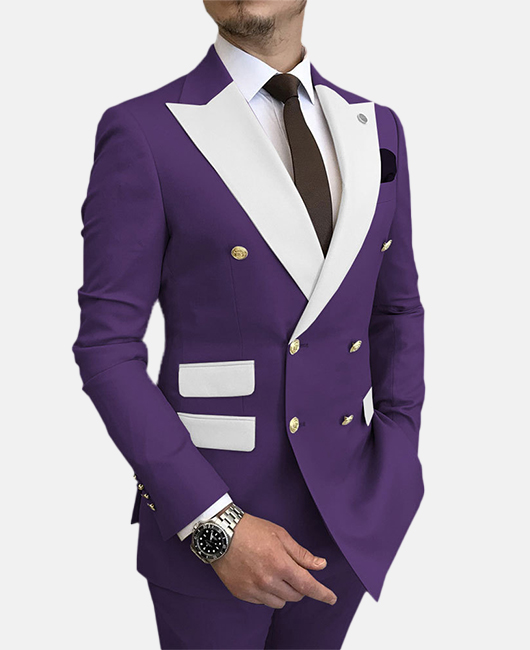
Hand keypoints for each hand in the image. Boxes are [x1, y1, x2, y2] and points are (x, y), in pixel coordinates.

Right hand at [211, 512, 337, 608]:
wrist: (220, 533)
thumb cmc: (251, 529)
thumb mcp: (280, 535)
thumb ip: (301, 554)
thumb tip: (320, 565)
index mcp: (280, 564)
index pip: (308, 586)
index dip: (322, 594)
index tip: (331, 598)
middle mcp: (268, 580)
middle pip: (295, 596)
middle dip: (300, 586)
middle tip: (293, 572)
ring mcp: (253, 589)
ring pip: (279, 602)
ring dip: (284, 592)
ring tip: (275, 573)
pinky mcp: (241, 593)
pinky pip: (262, 602)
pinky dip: (267, 593)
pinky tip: (261, 577)